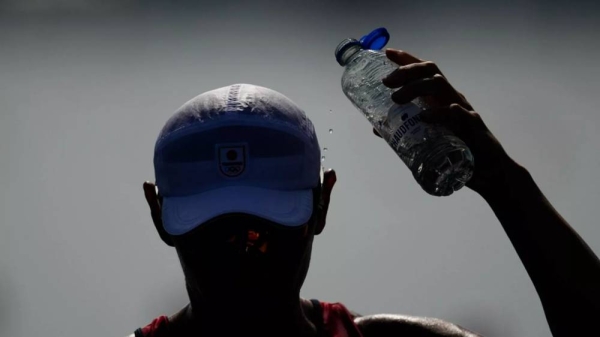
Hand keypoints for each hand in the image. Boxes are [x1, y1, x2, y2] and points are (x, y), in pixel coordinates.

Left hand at [377, 48, 519, 195]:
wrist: (487, 171)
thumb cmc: (458, 150)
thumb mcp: (428, 138)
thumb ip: (405, 130)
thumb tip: (377, 129)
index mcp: (440, 98)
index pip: (424, 71)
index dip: (407, 60)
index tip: (388, 52)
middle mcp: (451, 99)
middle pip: (431, 72)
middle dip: (407, 71)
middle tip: (386, 82)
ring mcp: (463, 111)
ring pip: (441, 86)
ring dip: (416, 88)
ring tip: (396, 99)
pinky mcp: (473, 127)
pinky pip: (458, 114)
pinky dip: (440, 113)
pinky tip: (425, 117)